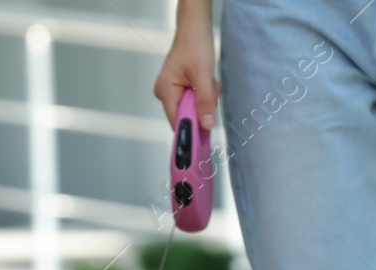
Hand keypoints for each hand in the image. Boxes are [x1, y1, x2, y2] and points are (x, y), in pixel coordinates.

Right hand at [153, 6, 218, 129]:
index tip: (206, 136)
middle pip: (187, 115)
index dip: (191, 130)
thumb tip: (207, 125)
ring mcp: (172, 91)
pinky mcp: (179, 88)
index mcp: (165, 91)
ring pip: (193, 108)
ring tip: (209, 80)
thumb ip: (205, 102)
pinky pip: (195, 100)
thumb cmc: (195, 44)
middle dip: (203, 106)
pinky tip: (207, 80)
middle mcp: (164, 93)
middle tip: (210, 89)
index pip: (177, 122)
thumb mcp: (203, 76)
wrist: (195, 27)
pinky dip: (204, 93)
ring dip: (206, 98)